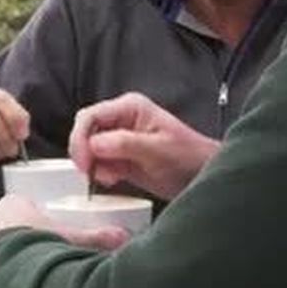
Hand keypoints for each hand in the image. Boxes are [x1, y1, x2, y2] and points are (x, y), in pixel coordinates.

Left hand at [0, 194, 129, 287]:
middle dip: (11, 242)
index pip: (19, 210)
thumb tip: (124, 235)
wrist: (19, 269)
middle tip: (29, 261)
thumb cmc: (45, 248)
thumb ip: (98, 236)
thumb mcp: (76, 240)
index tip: (40, 239)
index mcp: (13, 205)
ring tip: (14, 276)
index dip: (30, 225)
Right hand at [68, 92, 219, 200]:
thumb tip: (93, 144)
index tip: (84, 163)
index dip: (81, 138)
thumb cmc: (189, 157)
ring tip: (110, 178)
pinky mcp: (120, 157)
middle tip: (89, 173)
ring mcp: (119, 138)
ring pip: (88, 148)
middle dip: (84, 152)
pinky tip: (113, 180)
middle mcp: (121, 119)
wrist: (205, 177)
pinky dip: (100, 172)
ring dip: (92, 165)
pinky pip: (98, 162)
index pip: (91, 116)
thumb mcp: (157, 150)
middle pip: (85, 130)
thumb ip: (125, 144)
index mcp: (129, 108)